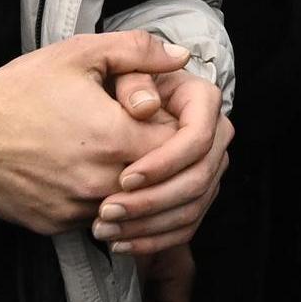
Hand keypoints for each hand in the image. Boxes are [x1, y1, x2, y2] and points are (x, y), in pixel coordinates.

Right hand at [0, 31, 189, 234]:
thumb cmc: (20, 90)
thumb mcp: (79, 54)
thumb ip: (138, 51)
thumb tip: (181, 58)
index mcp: (117, 138)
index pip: (181, 147)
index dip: (179, 130)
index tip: (162, 118)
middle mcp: (103, 182)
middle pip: (161, 181)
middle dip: (161, 160)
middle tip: (141, 136)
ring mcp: (79, 209)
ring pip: (131, 205)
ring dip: (132, 185)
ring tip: (111, 154)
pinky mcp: (57, 225)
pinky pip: (96, 218)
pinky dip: (99, 201)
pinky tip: (83, 174)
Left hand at [94, 66, 228, 255]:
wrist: (88, 108)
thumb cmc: (97, 82)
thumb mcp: (107, 60)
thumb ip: (134, 66)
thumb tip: (152, 97)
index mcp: (198, 98)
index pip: (197, 136)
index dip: (165, 162)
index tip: (124, 177)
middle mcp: (211, 134)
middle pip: (199, 177)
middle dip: (154, 200)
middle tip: (108, 209)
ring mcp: (206, 167)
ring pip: (192, 206)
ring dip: (150, 224)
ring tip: (106, 229)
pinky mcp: (193, 194)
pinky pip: (184, 225)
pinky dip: (153, 239)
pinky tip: (120, 241)